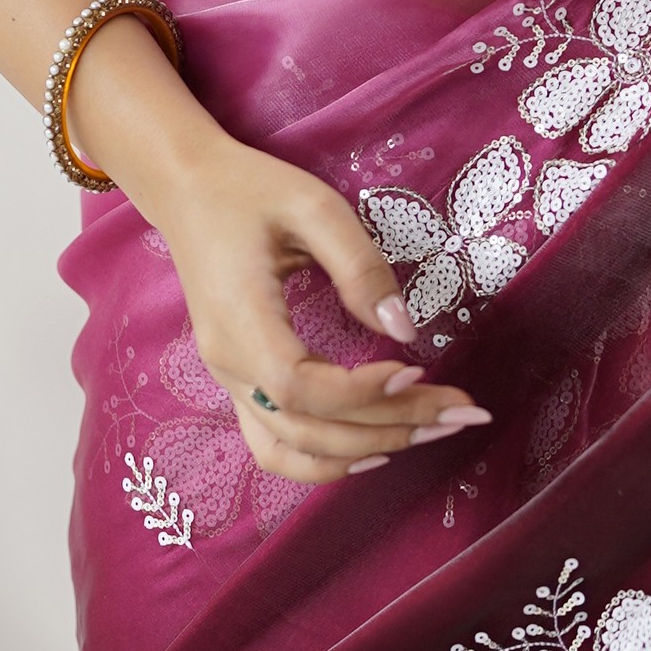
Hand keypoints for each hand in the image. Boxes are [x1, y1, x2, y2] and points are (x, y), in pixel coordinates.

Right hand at [150, 130, 491, 489]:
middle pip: (308, 428)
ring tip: (431, 432)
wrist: (187, 190)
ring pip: (292, 450)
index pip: (298, 386)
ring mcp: (229, 379)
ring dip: (364, 451)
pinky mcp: (239, 381)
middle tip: (463, 412)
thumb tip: (404, 329)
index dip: (360, 393)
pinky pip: (276, 443)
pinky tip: (374, 449)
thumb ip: (359, 266)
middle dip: (391, 427)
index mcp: (240, 319)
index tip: (416, 369)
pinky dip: (324, 461)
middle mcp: (229, 364)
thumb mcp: (312, 206)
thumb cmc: (248, 190)